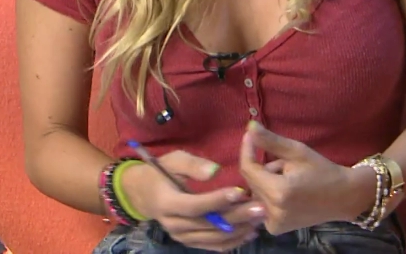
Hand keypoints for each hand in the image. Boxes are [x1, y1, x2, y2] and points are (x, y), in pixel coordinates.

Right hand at [118, 150, 266, 251]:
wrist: (144, 193)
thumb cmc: (161, 171)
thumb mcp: (173, 160)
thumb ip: (192, 165)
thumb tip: (215, 171)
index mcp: (167, 203)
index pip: (195, 206)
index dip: (217, 200)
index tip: (240, 191)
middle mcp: (173, 224)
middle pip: (208, 224)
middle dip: (237, 216)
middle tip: (260, 207)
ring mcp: (181, 236)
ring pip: (214, 238)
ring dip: (239, 230)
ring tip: (260, 218)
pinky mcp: (189, 242)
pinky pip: (213, 246)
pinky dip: (233, 241)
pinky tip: (250, 232)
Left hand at [239, 121, 371, 234]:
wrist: (344, 198)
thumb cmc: (323, 171)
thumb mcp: (297, 152)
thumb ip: (270, 141)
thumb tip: (249, 126)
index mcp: (278, 192)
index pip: (248, 169)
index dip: (247, 150)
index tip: (250, 135)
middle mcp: (272, 212)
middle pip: (251, 181)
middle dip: (263, 168)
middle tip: (286, 164)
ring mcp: (273, 224)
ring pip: (256, 193)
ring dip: (266, 182)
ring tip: (290, 179)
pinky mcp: (275, 229)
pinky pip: (262, 205)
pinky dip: (269, 195)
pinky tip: (287, 194)